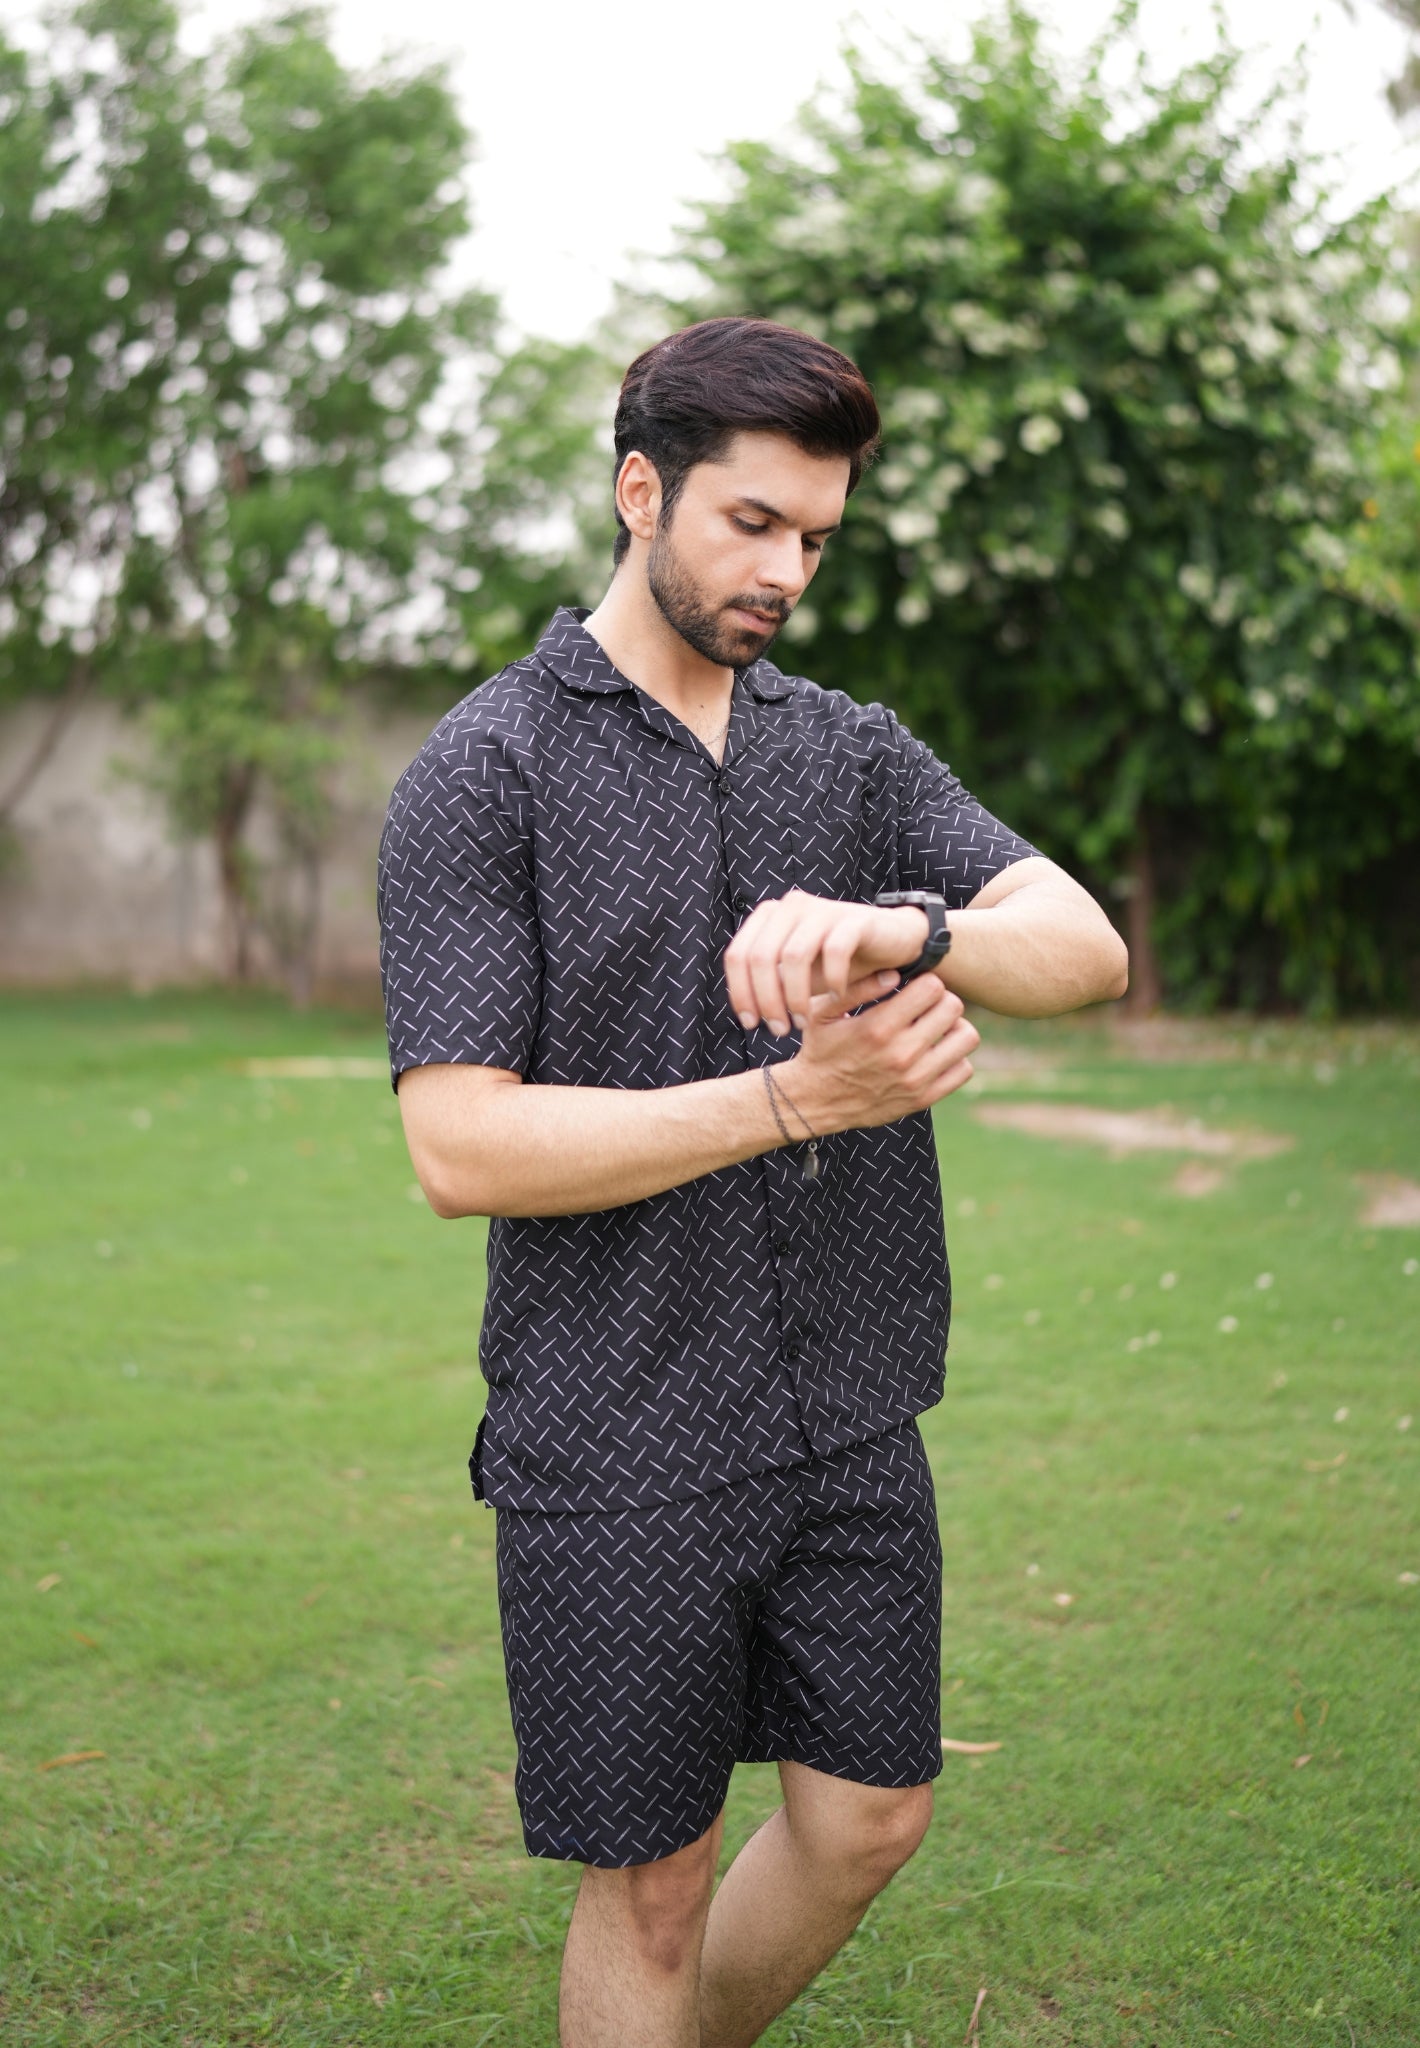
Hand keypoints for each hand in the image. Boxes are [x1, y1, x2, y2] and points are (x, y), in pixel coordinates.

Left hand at [724, 888, 930, 1037]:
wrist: (892, 942)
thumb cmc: (838, 961)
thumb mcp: (797, 977)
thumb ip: (771, 986)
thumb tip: (747, 1012)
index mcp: (770, 917)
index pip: (738, 955)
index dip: (739, 993)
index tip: (751, 1024)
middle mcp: (791, 907)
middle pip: (760, 956)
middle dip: (766, 1000)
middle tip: (779, 1030)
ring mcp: (822, 909)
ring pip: (793, 956)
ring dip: (795, 996)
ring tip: (802, 1021)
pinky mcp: (854, 918)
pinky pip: (835, 950)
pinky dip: (832, 978)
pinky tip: (837, 995)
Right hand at [782, 971, 979, 1135]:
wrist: (815, 1101)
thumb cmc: (820, 1048)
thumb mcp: (823, 1012)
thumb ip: (857, 988)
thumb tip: (894, 973)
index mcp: (878, 1028)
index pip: (932, 988)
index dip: (925, 983)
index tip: (914, 990)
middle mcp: (901, 1054)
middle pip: (953, 1007)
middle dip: (941, 1001)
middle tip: (926, 1007)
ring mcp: (915, 1079)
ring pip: (966, 1037)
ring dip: (954, 1028)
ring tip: (935, 1029)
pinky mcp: (923, 1098)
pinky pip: (963, 1069)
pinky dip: (954, 1058)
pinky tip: (934, 1054)